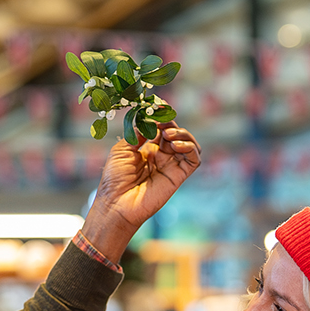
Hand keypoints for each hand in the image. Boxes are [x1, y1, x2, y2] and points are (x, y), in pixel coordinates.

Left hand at [79, 124, 201, 256]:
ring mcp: (171, 167)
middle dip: (171, 124)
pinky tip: (176, 145)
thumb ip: (138, 134)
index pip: (162, 129)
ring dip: (183, 134)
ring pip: (189, 145)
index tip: (159, 107)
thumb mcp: (123, 149)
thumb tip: (151, 122)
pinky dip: (190, 148)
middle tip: (162, 122)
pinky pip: (194, 160)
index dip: (162, 118)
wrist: (116, 203)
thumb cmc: (115, 179)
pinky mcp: (178, 177)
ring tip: (168, 135)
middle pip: (177, 134)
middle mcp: (162, 157)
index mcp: (148, 150)